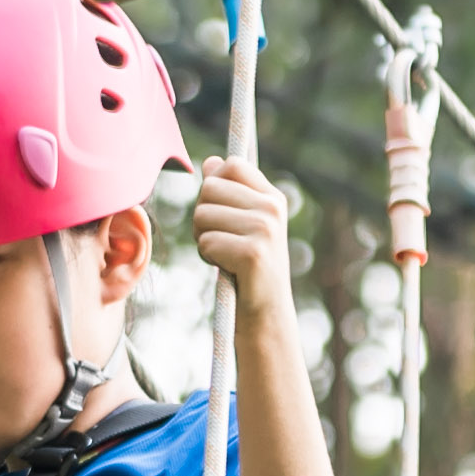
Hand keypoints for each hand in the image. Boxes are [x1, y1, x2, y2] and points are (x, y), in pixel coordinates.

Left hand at [188, 158, 303, 337]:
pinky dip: (209, 257)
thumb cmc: (248, 268)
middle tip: (223, 240)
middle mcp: (272, 209)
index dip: (214, 185)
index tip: (223, 211)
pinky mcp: (252, 253)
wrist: (266, 314)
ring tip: (226, 255)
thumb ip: (228, 192)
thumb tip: (210, 161)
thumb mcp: (242, 224)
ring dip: (204, 238)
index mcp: (273, 197)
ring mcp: (265, 230)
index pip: (230, 164)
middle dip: (203, 215)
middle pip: (209, 188)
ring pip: (202, 215)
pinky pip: (206, 242)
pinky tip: (228, 268)